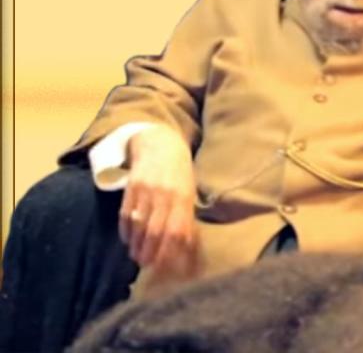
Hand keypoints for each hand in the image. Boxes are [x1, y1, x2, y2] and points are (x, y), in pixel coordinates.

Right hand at [120, 126, 197, 273]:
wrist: (160, 144)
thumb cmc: (180, 173)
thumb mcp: (189, 192)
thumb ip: (187, 217)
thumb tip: (188, 249)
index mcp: (184, 197)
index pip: (177, 231)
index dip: (171, 252)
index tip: (167, 266)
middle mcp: (166, 195)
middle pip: (156, 232)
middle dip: (151, 253)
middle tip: (148, 265)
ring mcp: (147, 191)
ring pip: (140, 226)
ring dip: (137, 245)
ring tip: (137, 257)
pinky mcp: (131, 187)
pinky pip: (126, 215)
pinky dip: (126, 231)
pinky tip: (128, 240)